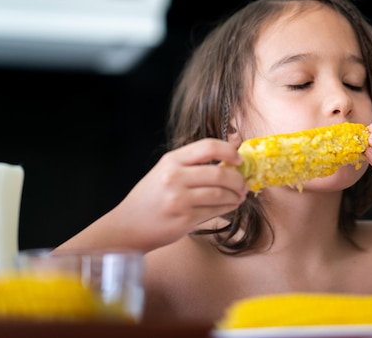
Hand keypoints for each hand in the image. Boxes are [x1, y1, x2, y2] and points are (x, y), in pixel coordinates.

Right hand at [109, 138, 247, 250]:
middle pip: (219, 173)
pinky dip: (228, 208)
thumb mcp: (165, 172)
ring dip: (235, 196)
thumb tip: (228, 164)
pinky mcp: (185, 218)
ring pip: (221, 194)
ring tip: (239, 197)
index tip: (238, 159)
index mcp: (171, 160)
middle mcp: (174, 177)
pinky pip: (215, 210)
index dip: (229, 151)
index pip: (208, 146)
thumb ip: (192, 166)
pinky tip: (230, 206)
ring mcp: (179, 199)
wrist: (127, 226)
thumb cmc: (150, 199)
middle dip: (238, 180)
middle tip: (244, 184)